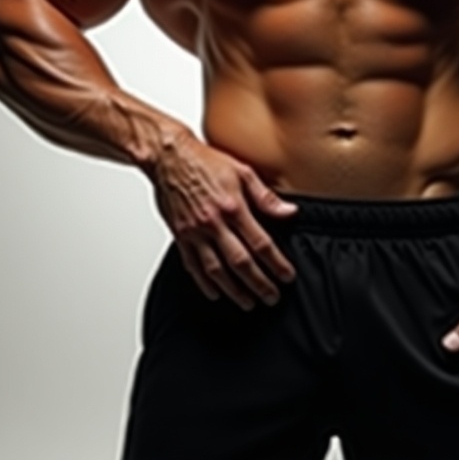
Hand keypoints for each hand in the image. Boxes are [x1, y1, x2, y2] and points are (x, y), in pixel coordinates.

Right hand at [150, 131, 297, 309]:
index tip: (287, 276)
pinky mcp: (180, 237)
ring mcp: (195, 233)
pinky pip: (192, 267)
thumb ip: (266, 196)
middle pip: (240, 263)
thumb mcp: (242, 171)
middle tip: (272, 298)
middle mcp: (213, 223)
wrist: (169, 157)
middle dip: (259, 284)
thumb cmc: (205, 161)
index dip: (276, 264)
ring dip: (234, 290)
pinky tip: (215, 293)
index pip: (260, 243)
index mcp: (233, 207)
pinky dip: (205, 284)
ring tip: (248, 302)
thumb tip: (289, 212)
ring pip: (216, 271)